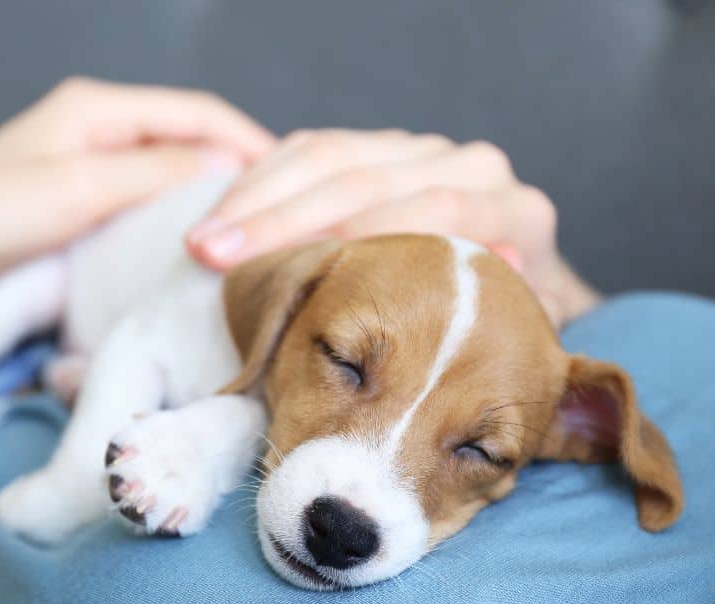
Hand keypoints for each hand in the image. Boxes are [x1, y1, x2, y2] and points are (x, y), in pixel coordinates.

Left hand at [0, 77, 274, 326]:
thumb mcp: (82, 188)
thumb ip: (157, 174)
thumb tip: (227, 171)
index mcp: (96, 106)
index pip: (195, 112)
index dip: (247, 141)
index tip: (288, 179)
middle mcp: (94, 126)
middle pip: (185, 138)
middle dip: (233, 167)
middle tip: (277, 208)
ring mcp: (84, 165)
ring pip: (166, 171)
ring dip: (205, 194)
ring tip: (245, 226)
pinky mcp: (75, 202)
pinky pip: (142, 200)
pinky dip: (174, 214)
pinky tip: (193, 241)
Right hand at [185, 129, 597, 325]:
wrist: (511, 297)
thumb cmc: (500, 340)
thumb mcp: (514, 347)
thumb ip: (508, 326)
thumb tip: (489, 279)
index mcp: (511, 211)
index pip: (427, 212)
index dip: (354, 240)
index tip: (292, 275)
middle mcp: (471, 167)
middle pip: (365, 178)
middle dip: (280, 220)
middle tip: (212, 255)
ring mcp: (422, 151)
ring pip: (330, 156)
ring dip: (256, 200)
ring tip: (200, 242)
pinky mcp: (380, 147)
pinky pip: (312, 149)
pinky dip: (261, 181)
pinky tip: (220, 215)